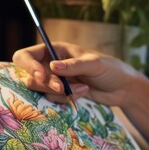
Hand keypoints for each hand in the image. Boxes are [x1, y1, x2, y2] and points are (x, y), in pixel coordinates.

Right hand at [12, 42, 140, 105]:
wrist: (122, 88)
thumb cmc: (110, 69)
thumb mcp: (94, 64)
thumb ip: (73, 65)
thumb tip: (52, 66)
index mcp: (54, 50)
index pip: (26, 56)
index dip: (28, 67)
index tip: (42, 78)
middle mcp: (50, 63)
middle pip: (30, 77)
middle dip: (45, 85)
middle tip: (63, 88)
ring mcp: (54, 80)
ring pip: (40, 90)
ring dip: (60, 93)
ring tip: (82, 88)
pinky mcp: (61, 94)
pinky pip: (52, 99)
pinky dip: (66, 99)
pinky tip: (83, 92)